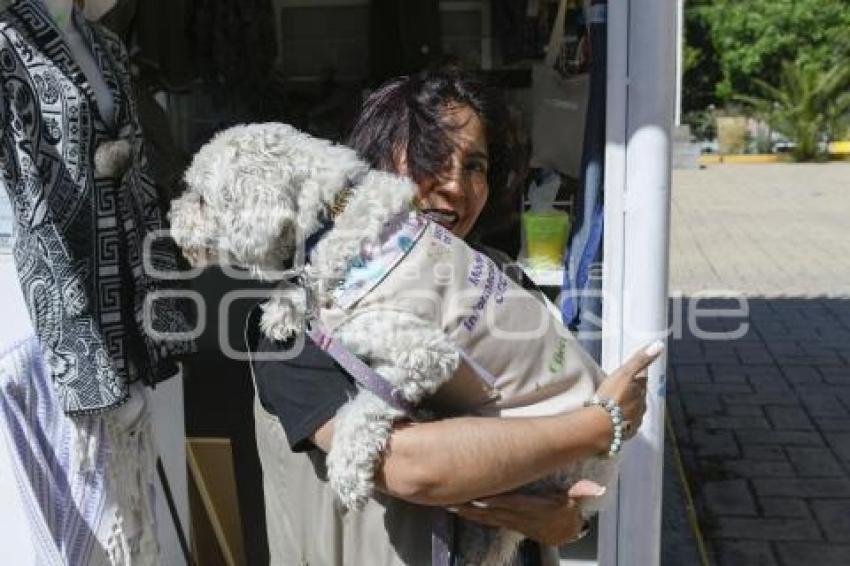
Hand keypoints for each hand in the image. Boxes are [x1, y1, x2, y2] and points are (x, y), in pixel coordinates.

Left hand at [448, 480, 604, 546]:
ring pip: (486, 517)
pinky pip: (485, 520)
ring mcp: (511, 522)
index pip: (515, 504)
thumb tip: (596, 489)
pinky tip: (456, 508)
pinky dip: (471, 515)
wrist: (562, 532)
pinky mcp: (505, 523)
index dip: (498, 502)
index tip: (482, 495)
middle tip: (454, 498)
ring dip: (468, 511)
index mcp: (535, 509)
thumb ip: (582, 493)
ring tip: (449, 503)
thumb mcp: (575, 501)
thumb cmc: (566, 511)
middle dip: (474, 506)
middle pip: (494, 512)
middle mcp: (520, 517)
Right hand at [594, 341, 663, 439]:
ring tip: (616, 405)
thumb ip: (640, 360)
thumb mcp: (624, 373)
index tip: (630, 374)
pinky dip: (624, 420)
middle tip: (620, 390)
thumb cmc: (611, 396)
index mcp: (640, 390)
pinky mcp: (627, 432)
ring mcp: (635, 420)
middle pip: (639, 396)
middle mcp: (641, 405)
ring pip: (635, 410)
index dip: (637, 376)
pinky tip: (616, 420)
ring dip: (628, 407)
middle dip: (633, 392)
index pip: (642, 379)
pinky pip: (628, 424)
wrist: (600, 425)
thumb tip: (660, 344)